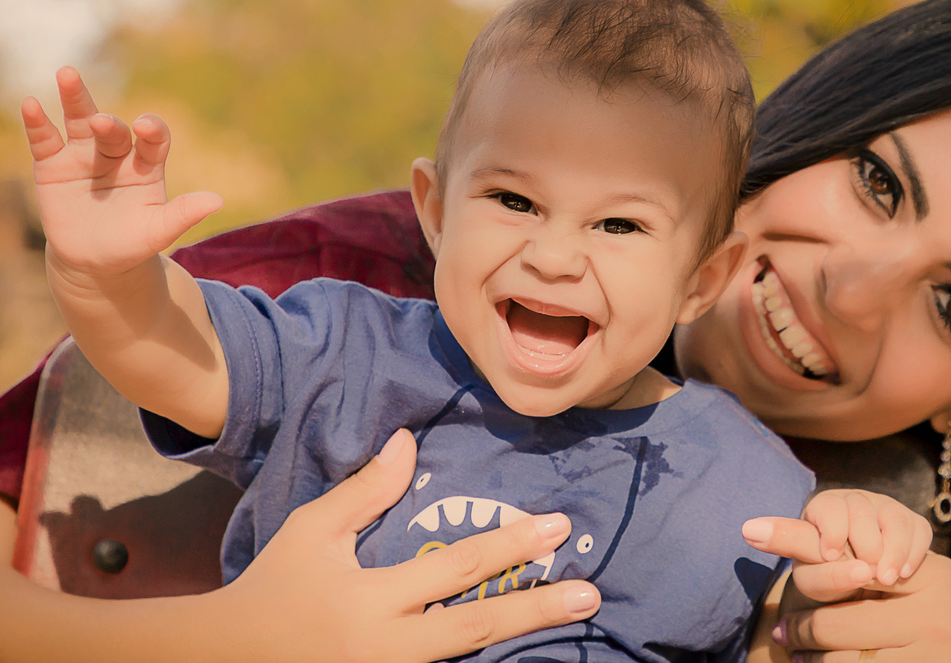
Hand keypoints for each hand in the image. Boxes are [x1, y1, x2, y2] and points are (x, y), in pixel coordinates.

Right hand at [22, 66, 221, 279]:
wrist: (94, 262)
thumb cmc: (132, 243)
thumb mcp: (158, 232)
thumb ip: (184, 214)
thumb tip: (217, 201)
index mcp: (147, 165)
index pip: (154, 139)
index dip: (152, 130)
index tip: (145, 127)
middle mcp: (116, 154)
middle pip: (114, 129)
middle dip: (109, 124)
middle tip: (102, 122)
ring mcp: (84, 156)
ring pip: (79, 121)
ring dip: (75, 98)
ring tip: (68, 74)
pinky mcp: (52, 165)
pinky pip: (45, 140)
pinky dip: (37, 123)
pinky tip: (31, 105)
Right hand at [206, 427, 600, 662]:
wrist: (228, 657)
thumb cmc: (274, 585)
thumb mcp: (313, 530)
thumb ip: (366, 491)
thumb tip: (410, 442)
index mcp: (368, 602)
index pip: (453, 570)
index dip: (507, 546)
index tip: (555, 527)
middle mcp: (385, 649)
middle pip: (474, 629)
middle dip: (535, 608)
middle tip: (589, 591)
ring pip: (465, 662)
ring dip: (519, 637)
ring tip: (570, 616)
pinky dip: (481, 659)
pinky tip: (520, 644)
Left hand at [742, 517, 950, 662]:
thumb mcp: (940, 587)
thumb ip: (890, 576)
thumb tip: (822, 565)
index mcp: (928, 575)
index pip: (848, 554)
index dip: (794, 538)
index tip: (749, 527)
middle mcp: (929, 610)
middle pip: (835, 617)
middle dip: (804, 629)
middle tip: (784, 635)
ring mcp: (930, 650)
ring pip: (842, 659)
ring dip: (815, 662)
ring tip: (801, 660)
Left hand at [802, 489, 931, 585]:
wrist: (853, 582)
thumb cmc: (826, 576)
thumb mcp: (814, 578)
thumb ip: (826, 575)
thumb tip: (861, 572)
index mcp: (825, 507)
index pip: (830, 507)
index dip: (833, 531)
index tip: (830, 556)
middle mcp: (856, 501)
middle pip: (864, 512)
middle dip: (866, 546)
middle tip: (865, 575)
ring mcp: (885, 508)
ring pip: (896, 518)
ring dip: (894, 551)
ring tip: (887, 579)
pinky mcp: (910, 522)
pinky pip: (920, 529)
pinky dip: (914, 553)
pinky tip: (903, 574)